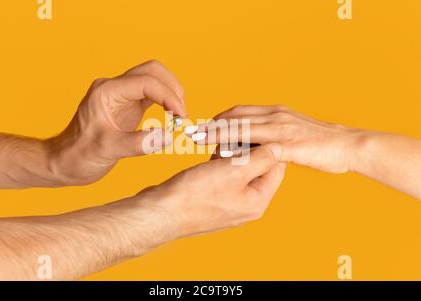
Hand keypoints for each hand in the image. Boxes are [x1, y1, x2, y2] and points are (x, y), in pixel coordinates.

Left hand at [47, 60, 186, 184]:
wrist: (64, 162)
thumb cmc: (78, 155)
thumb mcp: (107, 150)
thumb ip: (138, 143)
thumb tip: (169, 137)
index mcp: (106, 92)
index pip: (146, 82)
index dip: (168, 96)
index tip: (181, 116)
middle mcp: (114, 88)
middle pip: (152, 71)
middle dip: (172, 88)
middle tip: (181, 114)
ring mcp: (122, 96)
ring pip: (154, 80)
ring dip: (171, 93)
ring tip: (178, 117)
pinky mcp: (128, 107)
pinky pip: (152, 95)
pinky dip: (165, 102)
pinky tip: (171, 118)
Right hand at [137, 144, 285, 237]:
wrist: (160, 212)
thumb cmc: (195, 194)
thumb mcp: (235, 171)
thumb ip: (261, 159)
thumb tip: (279, 148)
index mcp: (258, 201)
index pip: (276, 166)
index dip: (266, 145)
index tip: (251, 132)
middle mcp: (247, 205)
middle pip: (258, 167)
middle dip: (245, 148)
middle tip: (229, 140)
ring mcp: (230, 203)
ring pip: (239, 170)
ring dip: (230, 154)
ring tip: (216, 148)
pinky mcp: (213, 199)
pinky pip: (224, 176)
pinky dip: (219, 163)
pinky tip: (209, 156)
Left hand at [195, 105, 365, 173]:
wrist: (348, 145)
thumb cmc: (320, 142)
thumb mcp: (293, 130)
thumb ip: (274, 133)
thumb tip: (257, 141)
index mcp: (275, 112)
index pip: (239, 112)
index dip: (218, 119)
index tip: (202, 126)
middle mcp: (275, 116)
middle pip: (235, 117)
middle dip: (211, 124)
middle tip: (191, 132)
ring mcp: (281, 129)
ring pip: (242, 128)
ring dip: (218, 133)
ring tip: (198, 139)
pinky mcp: (288, 145)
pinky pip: (258, 147)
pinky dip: (239, 150)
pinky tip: (225, 156)